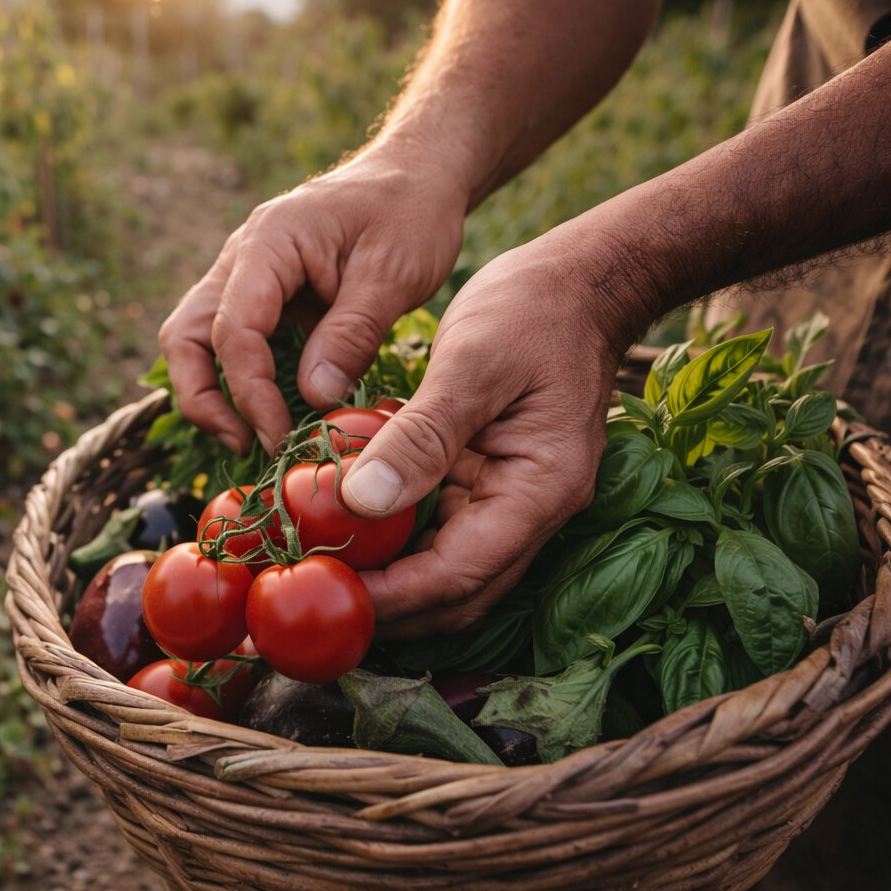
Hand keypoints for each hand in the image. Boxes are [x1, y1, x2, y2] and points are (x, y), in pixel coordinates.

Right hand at [158, 141, 468, 454]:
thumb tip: (312, 398)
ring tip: (253, 437)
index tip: (281, 437)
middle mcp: (240, 258)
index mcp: (268, 243)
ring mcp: (244, 276)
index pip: (233, 331)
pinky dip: (237, 380)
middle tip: (247, 445)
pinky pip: (227, 342)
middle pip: (183, 336)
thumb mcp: (394, 272)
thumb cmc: (410, 212)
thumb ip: (351, 334)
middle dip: (204, 399)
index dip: (251, 394)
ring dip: (212, 393)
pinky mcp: (260, 295)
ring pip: (193, 340)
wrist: (417, 174)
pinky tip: (272, 412)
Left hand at [340, 238, 645, 634]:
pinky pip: (437, 531)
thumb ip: (422, 434)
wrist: (580, 282)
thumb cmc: (534, 310)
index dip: (393, 596)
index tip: (327, 592)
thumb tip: (361, 501)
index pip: (460, 574)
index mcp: (540, 491)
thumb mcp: (472, 361)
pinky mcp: (486, 483)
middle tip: (310, 596)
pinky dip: (393, 539)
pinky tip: (343, 527)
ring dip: (387, 581)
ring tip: (317, 570)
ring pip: (444, 570)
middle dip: (387, 608)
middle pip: (455, 593)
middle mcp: (530, 512)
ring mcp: (510, 501)